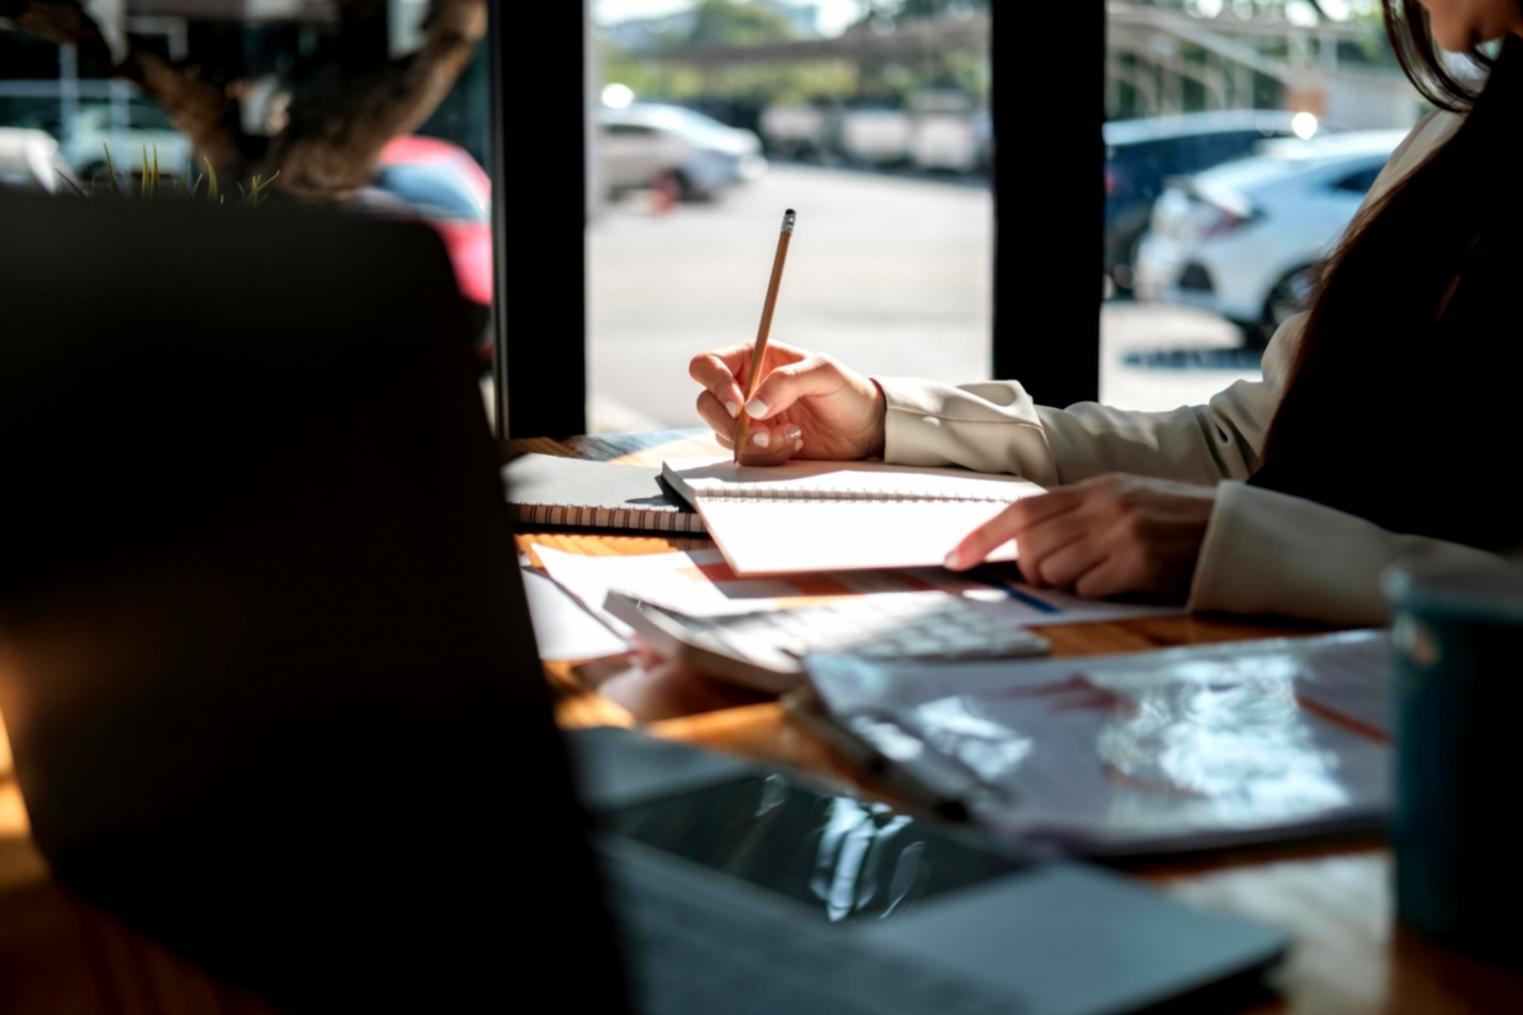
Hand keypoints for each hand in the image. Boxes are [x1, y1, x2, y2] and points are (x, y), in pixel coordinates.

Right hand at [689, 341, 885, 465]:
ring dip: (756, 443)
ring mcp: (748, 419)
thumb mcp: (824, 373)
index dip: (716, 384)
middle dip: (732, 424)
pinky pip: (742, 455)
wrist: (864, 431)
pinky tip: (793, 445)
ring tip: (794, 436)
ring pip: (723, 434)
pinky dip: (765, 456)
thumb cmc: (847, 392)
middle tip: (765, 433)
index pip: (708, 365)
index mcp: (754, 358)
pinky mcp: (756, 445)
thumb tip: (752, 407)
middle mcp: (744, 387)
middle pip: (707, 404)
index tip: (741, 407)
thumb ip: (786, 381)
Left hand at [943, 474, 1216, 601]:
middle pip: (1031, 546)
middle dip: (1031, 570)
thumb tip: (1023, 544)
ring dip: (1065, 583)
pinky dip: (1094, 593)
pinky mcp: (1139, 562)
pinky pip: (1087, 588)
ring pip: (1053, 570)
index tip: (954, 558)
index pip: (1023, 510)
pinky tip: (1120, 583)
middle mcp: (1104, 505)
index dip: (982, 536)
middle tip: (1060, 575)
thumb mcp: (1124, 501)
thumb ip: (1078, 514)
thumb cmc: (1175, 524)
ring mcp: (1121, 533)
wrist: (1235, 532)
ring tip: (1099, 575)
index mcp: (1095, 488)